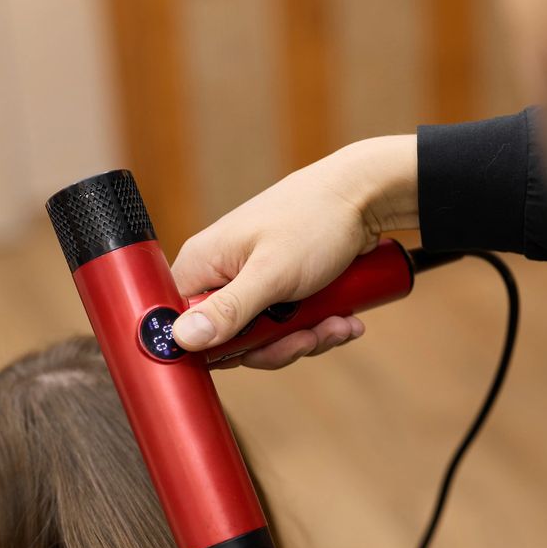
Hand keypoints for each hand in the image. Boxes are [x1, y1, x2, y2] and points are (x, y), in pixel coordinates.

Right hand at [171, 135, 417, 368]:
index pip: (181, 324)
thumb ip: (228, 310)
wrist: (366, 195)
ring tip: (338, 324)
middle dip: (275, 346)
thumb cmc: (315, 221)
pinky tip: (343, 320)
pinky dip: (317, 328)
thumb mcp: (271, 273)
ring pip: (265, 337)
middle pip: (229, 339)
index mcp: (203, 264)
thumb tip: (180, 339)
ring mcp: (252, 282)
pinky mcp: (281, 289)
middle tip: (308, 338)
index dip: (210, 348)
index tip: (249, 352)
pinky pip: (288, 326)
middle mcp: (222, 274)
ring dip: (304, 339)